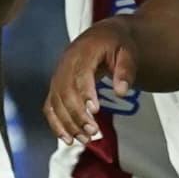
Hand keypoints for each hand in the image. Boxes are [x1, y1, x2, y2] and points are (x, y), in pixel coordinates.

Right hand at [45, 16, 141, 139]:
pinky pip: (50, 108)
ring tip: (86, 139)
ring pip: (56, 103)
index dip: (85, 93)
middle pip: (65, 92)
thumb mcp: (127, 53)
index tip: (95, 111)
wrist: (101, 38)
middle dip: (77, 114)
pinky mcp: (56, 88)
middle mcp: (65, 65)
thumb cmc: (116, 45)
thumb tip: (122, 91)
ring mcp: (58, 77)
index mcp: (83, 52)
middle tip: (93, 132)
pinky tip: (68, 139)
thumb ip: (126, 71)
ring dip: (68, 123)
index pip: (80, 74)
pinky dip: (56, 124)